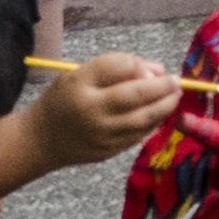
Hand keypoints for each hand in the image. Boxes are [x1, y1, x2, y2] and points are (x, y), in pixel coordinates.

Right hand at [24, 52, 178, 170]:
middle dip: (162, 88)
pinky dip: (152, 123)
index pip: (116, 68)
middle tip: (177, 82)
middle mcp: (92, 112)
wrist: (41, 140)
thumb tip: (155, 70)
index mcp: (80, 87)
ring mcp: (101, 136)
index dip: (140, 66)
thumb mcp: (78, 75)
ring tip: (174, 96)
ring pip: (142, 120)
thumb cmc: (62, 101)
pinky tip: (159, 113)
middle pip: (135, 97)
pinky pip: (137, 136)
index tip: (156, 67)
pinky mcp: (108, 152)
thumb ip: (115, 68)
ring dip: (164, 107)